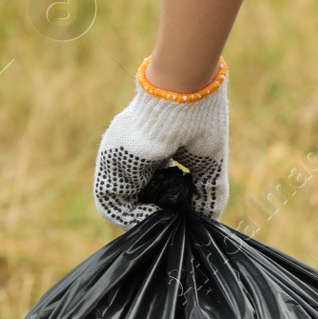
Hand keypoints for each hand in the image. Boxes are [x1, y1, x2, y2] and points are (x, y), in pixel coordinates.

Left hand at [94, 61, 228, 227]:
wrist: (182, 94)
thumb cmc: (198, 120)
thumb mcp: (207, 163)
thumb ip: (206, 193)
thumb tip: (207, 220)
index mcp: (153, 150)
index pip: (152, 188)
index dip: (165, 207)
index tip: (182, 216)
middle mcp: (132, 155)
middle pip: (137, 196)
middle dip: (154, 214)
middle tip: (173, 224)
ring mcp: (118, 157)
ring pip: (121, 201)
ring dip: (142, 218)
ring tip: (165, 223)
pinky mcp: (109, 161)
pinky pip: (109, 201)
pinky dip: (130, 216)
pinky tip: (154, 217)